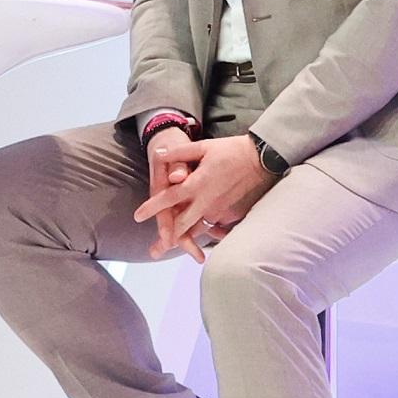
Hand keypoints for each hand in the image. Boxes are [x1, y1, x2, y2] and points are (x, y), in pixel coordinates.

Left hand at [133, 133, 275, 261]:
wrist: (259, 159)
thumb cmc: (230, 150)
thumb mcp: (202, 147)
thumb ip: (178, 153)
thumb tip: (157, 153)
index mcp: (197, 183)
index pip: (169, 198)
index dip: (152, 207)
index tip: (137, 217)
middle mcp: (207, 200)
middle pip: (183, 224)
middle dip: (167, 238)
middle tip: (154, 250)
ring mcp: (219, 209)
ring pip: (197, 230)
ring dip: (184, 241)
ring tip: (170, 250)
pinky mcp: (228, 213)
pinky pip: (211, 227)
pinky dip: (200, 234)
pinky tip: (193, 241)